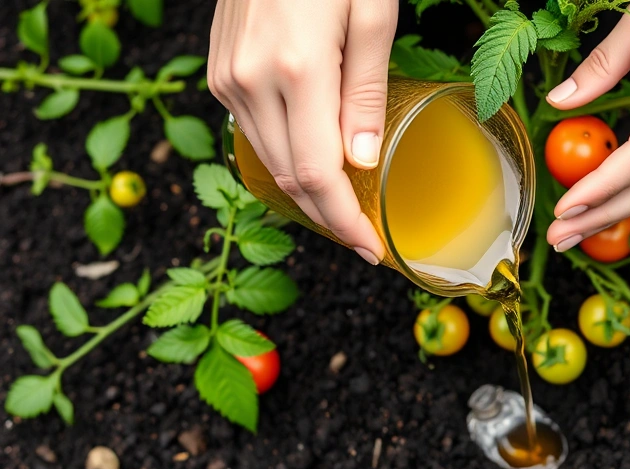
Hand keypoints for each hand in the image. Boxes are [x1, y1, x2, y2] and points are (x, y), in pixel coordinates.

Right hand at [208, 0, 397, 264]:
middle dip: (329, 216)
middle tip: (365, 235)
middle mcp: (250, 80)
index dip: (345, 222)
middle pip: (290, 177)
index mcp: (297, 68)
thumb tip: (364, 161)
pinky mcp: (221, 71)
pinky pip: (254, 133)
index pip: (320, 174)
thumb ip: (367, 93)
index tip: (372, 249)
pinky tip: (314, 164)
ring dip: (307, 191)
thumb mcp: (372, 15)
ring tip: (346, 206)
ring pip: (268, 161)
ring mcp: (228, 77)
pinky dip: (286, 158)